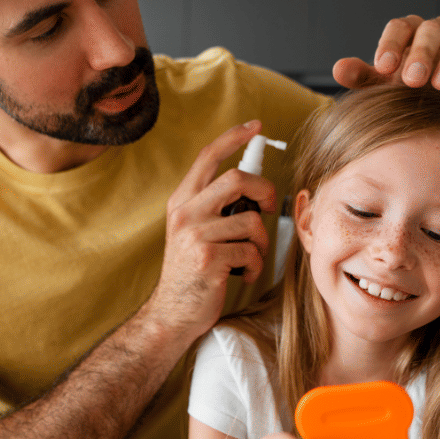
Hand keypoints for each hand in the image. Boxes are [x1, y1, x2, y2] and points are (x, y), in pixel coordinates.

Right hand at [146, 120, 276, 340]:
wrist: (172, 313)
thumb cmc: (192, 271)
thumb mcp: (194, 230)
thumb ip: (214, 207)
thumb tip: (253, 190)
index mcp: (182, 201)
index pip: (208, 157)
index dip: (233, 137)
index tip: (255, 126)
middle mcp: (185, 213)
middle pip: (237, 179)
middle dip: (263, 190)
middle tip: (267, 207)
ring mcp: (195, 235)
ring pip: (250, 221)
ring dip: (260, 242)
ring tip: (249, 257)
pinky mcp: (208, 259)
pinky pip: (250, 251)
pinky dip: (254, 265)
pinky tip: (241, 274)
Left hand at [333, 15, 439, 106]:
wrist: (438, 113)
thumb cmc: (405, 93)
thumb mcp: (380, 87)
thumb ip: (362, 76)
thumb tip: (339, 69)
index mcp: (409, 33)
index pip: (399, 27)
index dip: (391, 44)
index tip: (383, 67)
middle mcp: (438, 32)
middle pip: (431, 30)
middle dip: (422, 53)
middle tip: (413, 79)